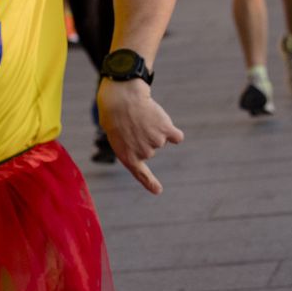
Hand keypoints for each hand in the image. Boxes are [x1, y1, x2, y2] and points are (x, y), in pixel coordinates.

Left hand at [97, 77, 184, 195]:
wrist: (121, 100)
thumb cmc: (115, 114)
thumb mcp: (116, 134)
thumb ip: (131, 145)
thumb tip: (146, 148)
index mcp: (128, 157)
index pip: (141, 174)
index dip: (150, 183)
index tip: (158, 190)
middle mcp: (144, 153)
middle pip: (151, 148)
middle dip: (145, 136)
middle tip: (133, 123)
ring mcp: (156, 143)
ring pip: (162, 138)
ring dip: (155, 128)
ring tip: (142, 117)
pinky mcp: (166, 130)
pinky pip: (177, 137)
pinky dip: (174, 134)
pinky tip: (163, 122)